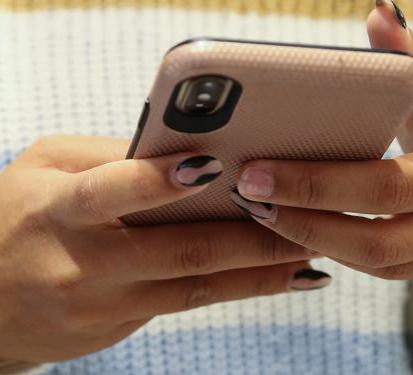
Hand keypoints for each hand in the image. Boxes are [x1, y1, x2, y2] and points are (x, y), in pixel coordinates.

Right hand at [0, 135, 329, 362]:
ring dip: (258, 272)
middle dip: (249, 237)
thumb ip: (107, 158)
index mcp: (56, 210)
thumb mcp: (44, 170)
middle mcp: (81, 264)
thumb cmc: (14, 217)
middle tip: (301, 219)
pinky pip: (186, 305)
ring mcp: (102, 305)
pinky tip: (275, 279)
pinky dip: (235, 290)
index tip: (215, 165)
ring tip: (308, 256)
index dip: (160, 181)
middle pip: (179, 250)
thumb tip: (183, 152)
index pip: (111, 192)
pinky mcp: (119, 327)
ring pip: (195, 289)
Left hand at [233, 2, 412, 279]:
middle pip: (386, 194)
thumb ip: (412, 56)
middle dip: (311, 188)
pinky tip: (290, 230)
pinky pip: (376, 268)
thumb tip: (379, 14)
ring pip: (375, 248)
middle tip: (252, 179)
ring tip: (258, 210)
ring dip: (309, 230)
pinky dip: (329, 250)